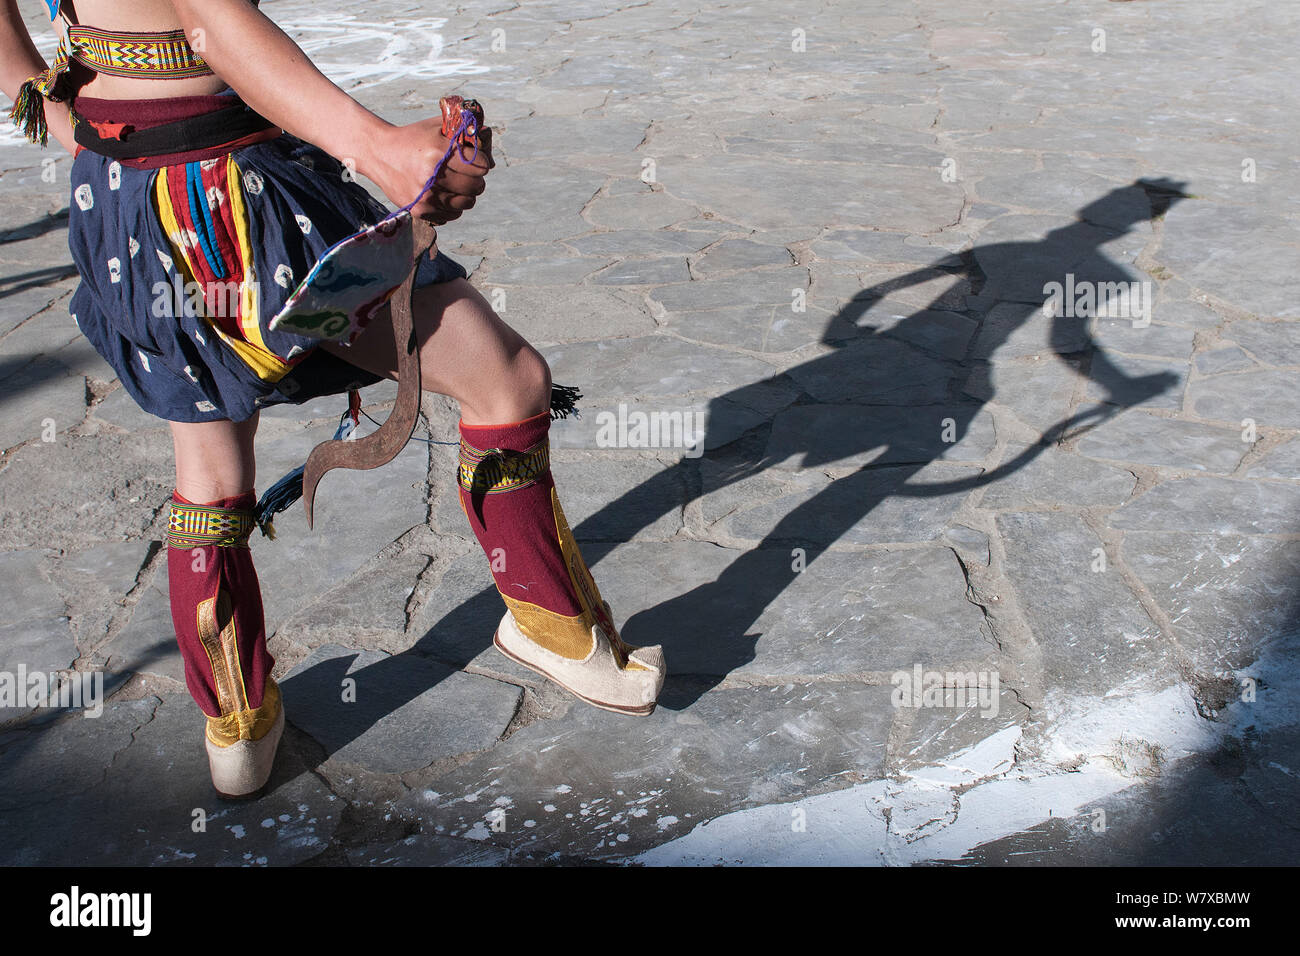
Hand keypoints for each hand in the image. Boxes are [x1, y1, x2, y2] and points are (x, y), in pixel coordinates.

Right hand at [362, 113, 494, 224]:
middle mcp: (432, 176)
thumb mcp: (438, 127)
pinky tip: (444, 193)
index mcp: (438, 152)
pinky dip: (453, 205)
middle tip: (466, 172)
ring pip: (467, 203)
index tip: (473, 158)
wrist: (379, 153)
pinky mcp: (420, 210)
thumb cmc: (414, 138)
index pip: (481, 166)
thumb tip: (490, 147)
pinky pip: (453, 214)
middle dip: (476, 178)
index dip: (481, 161)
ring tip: (456, 183)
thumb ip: (465, 133)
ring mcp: (426, 196)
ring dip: (466, 193)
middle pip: (477, 186)